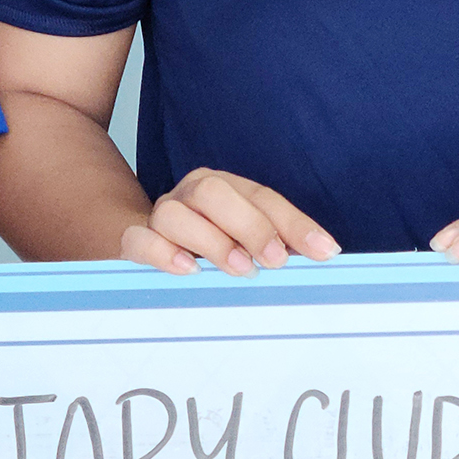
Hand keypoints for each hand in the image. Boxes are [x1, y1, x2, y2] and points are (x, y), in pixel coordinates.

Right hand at [123, 168, 338, 276]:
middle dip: (251, 226)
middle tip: (275, 261)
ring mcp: (160, 216)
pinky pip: (139, 240)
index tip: (324, 251)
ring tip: (240, 269)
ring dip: (211, 242)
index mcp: (225, 188)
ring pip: (175, 214)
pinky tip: (189, 270)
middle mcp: (190, 194)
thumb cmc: (211, 247)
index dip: (294, 224)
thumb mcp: (248, 242)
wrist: (149, 248)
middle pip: (214, 192)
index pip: (263, 197)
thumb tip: (321, 257)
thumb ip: (278, 244)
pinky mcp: (134, 242)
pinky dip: (162, 254)